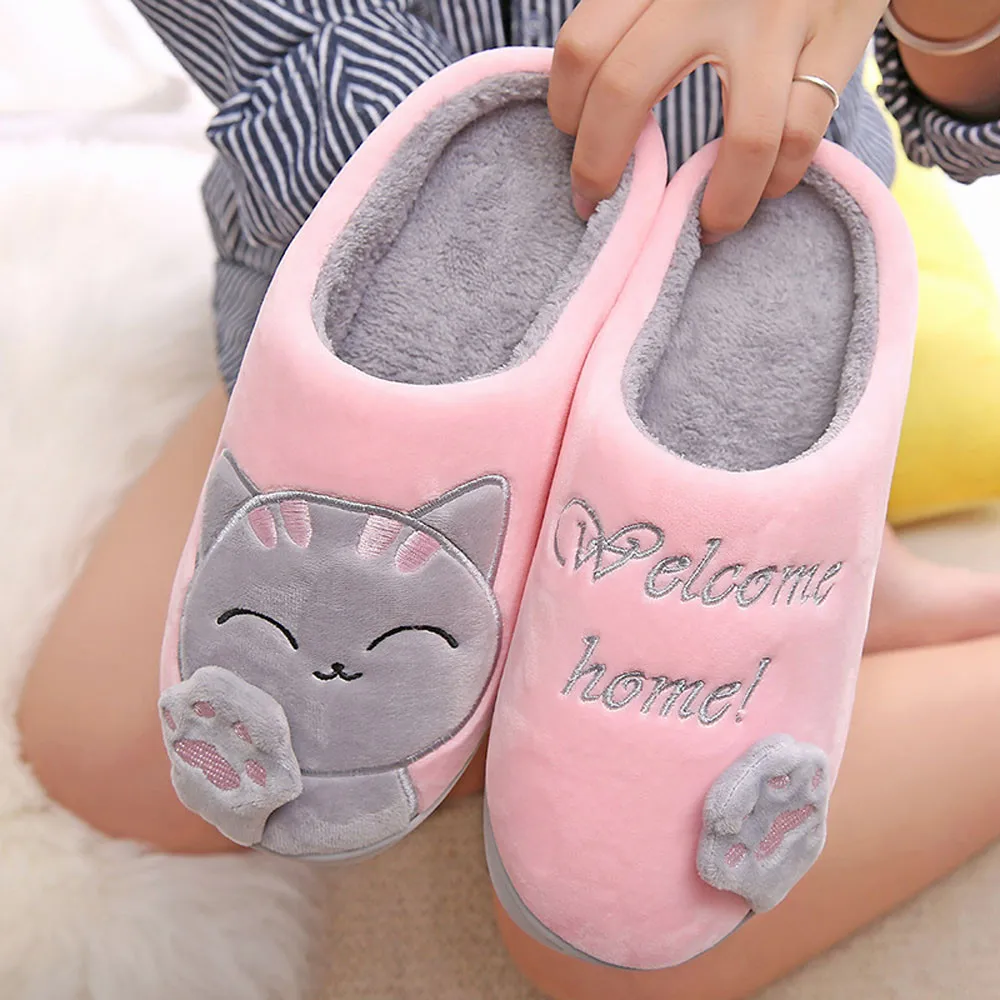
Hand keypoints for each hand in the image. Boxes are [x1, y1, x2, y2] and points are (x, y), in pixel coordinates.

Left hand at [549, 0, 887, 239]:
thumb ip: (636, 19)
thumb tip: (585, 113)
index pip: (583, 48)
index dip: (566, 108)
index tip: (572, 138)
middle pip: (628, 90)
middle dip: (602, 167)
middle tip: (599, 200)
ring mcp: (780, 15)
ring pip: (745, 138)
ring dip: (722, 205)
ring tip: (705, 226)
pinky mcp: (836, 37)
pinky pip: (802, 135)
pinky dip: (778, 180)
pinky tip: (762, 189)